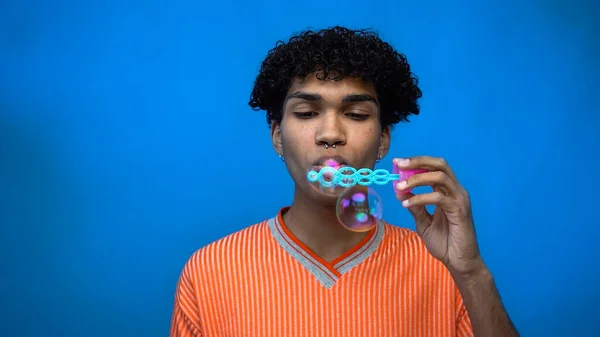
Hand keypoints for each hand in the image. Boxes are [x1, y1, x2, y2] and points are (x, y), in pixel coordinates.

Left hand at [394, 156, 482, 275]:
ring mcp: (459, 199)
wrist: (458, 261)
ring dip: (417, 178)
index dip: (416, 162)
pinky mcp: (460, 211)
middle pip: (439, 164)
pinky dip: (421, 198)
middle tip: (399, 164)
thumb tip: (399, 191)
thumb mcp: (423, 222)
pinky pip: (439, 198)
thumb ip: (414, 207)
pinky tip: (407, 204)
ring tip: (400, 186)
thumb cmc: (444, 242)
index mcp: (447, 191)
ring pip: (440, 177)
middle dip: (418, 161)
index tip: (396, 163)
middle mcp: (456, 190)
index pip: (433, 167)